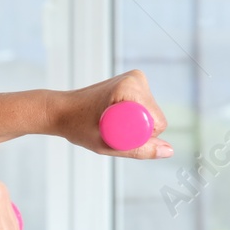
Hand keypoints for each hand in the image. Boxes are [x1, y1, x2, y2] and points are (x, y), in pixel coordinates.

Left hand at [53, 70, 170, 159]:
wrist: (59, 110)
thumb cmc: (76, 125)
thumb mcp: (107, 144)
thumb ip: (139, 150)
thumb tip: (169, 151)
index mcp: (130, 87)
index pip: (157, 123)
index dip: (140, 136)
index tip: (114, 134)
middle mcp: (136, 79)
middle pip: (155, 118)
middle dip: (137, 131)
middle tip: (109, 130)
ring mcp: (135, 79)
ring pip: (150, 115)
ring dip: (134, 125)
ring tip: (108, 123)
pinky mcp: (133, 84)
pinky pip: (144, 110)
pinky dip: (132, 118)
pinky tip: (114, 117)